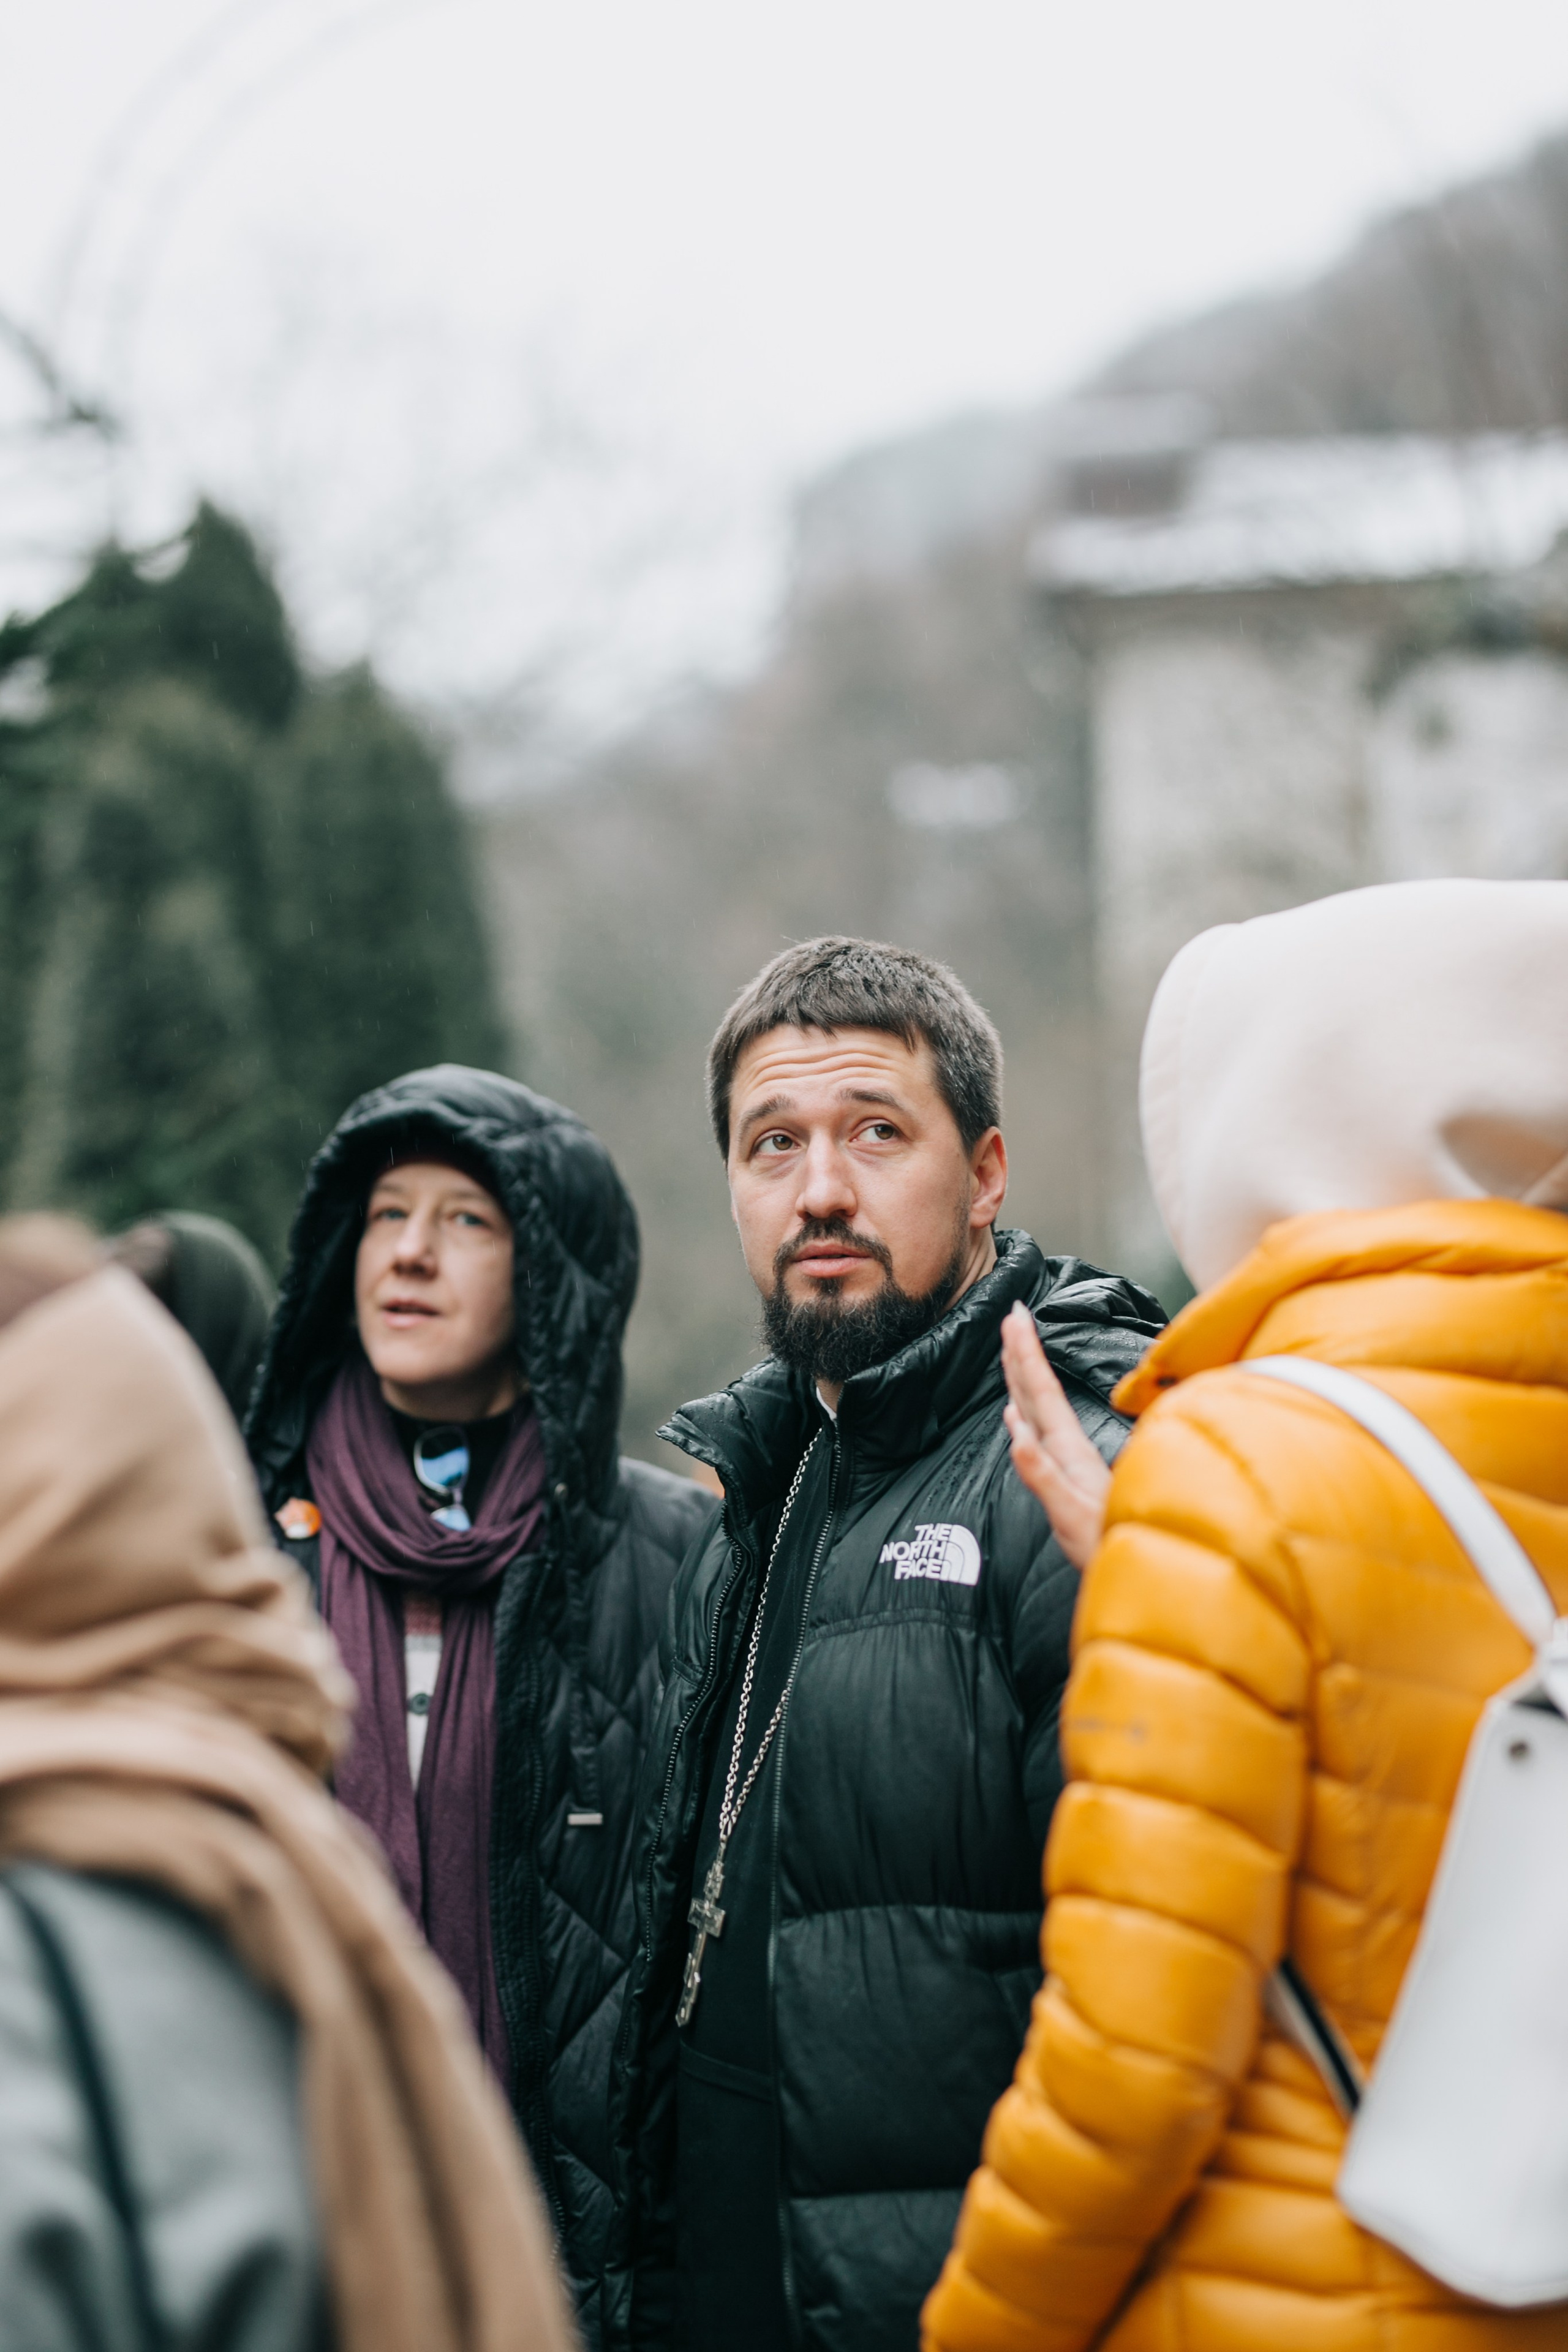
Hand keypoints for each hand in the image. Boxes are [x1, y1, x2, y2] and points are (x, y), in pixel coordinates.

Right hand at [1001, 1299, 1111, 1571]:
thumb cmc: (1103, 1546)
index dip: (1027, 1353)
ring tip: (1012, 1349)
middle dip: (1025, 1352)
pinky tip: (1016, 1413)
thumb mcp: (1072, 1513)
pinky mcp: (1066, 1477)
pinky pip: (1038, 1435)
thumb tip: (1016, 1433)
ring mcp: (1068, 1462)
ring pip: (1040, 1408)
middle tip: (1013, 1315)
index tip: (1016, 1316)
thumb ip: (1044, 1475)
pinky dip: (1024, 1418)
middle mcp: (1068, 1448)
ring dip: (1025, 1376)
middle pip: (1041, 1390)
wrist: (1129, 1571)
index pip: (1042, 1391)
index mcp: (1067, 1449)